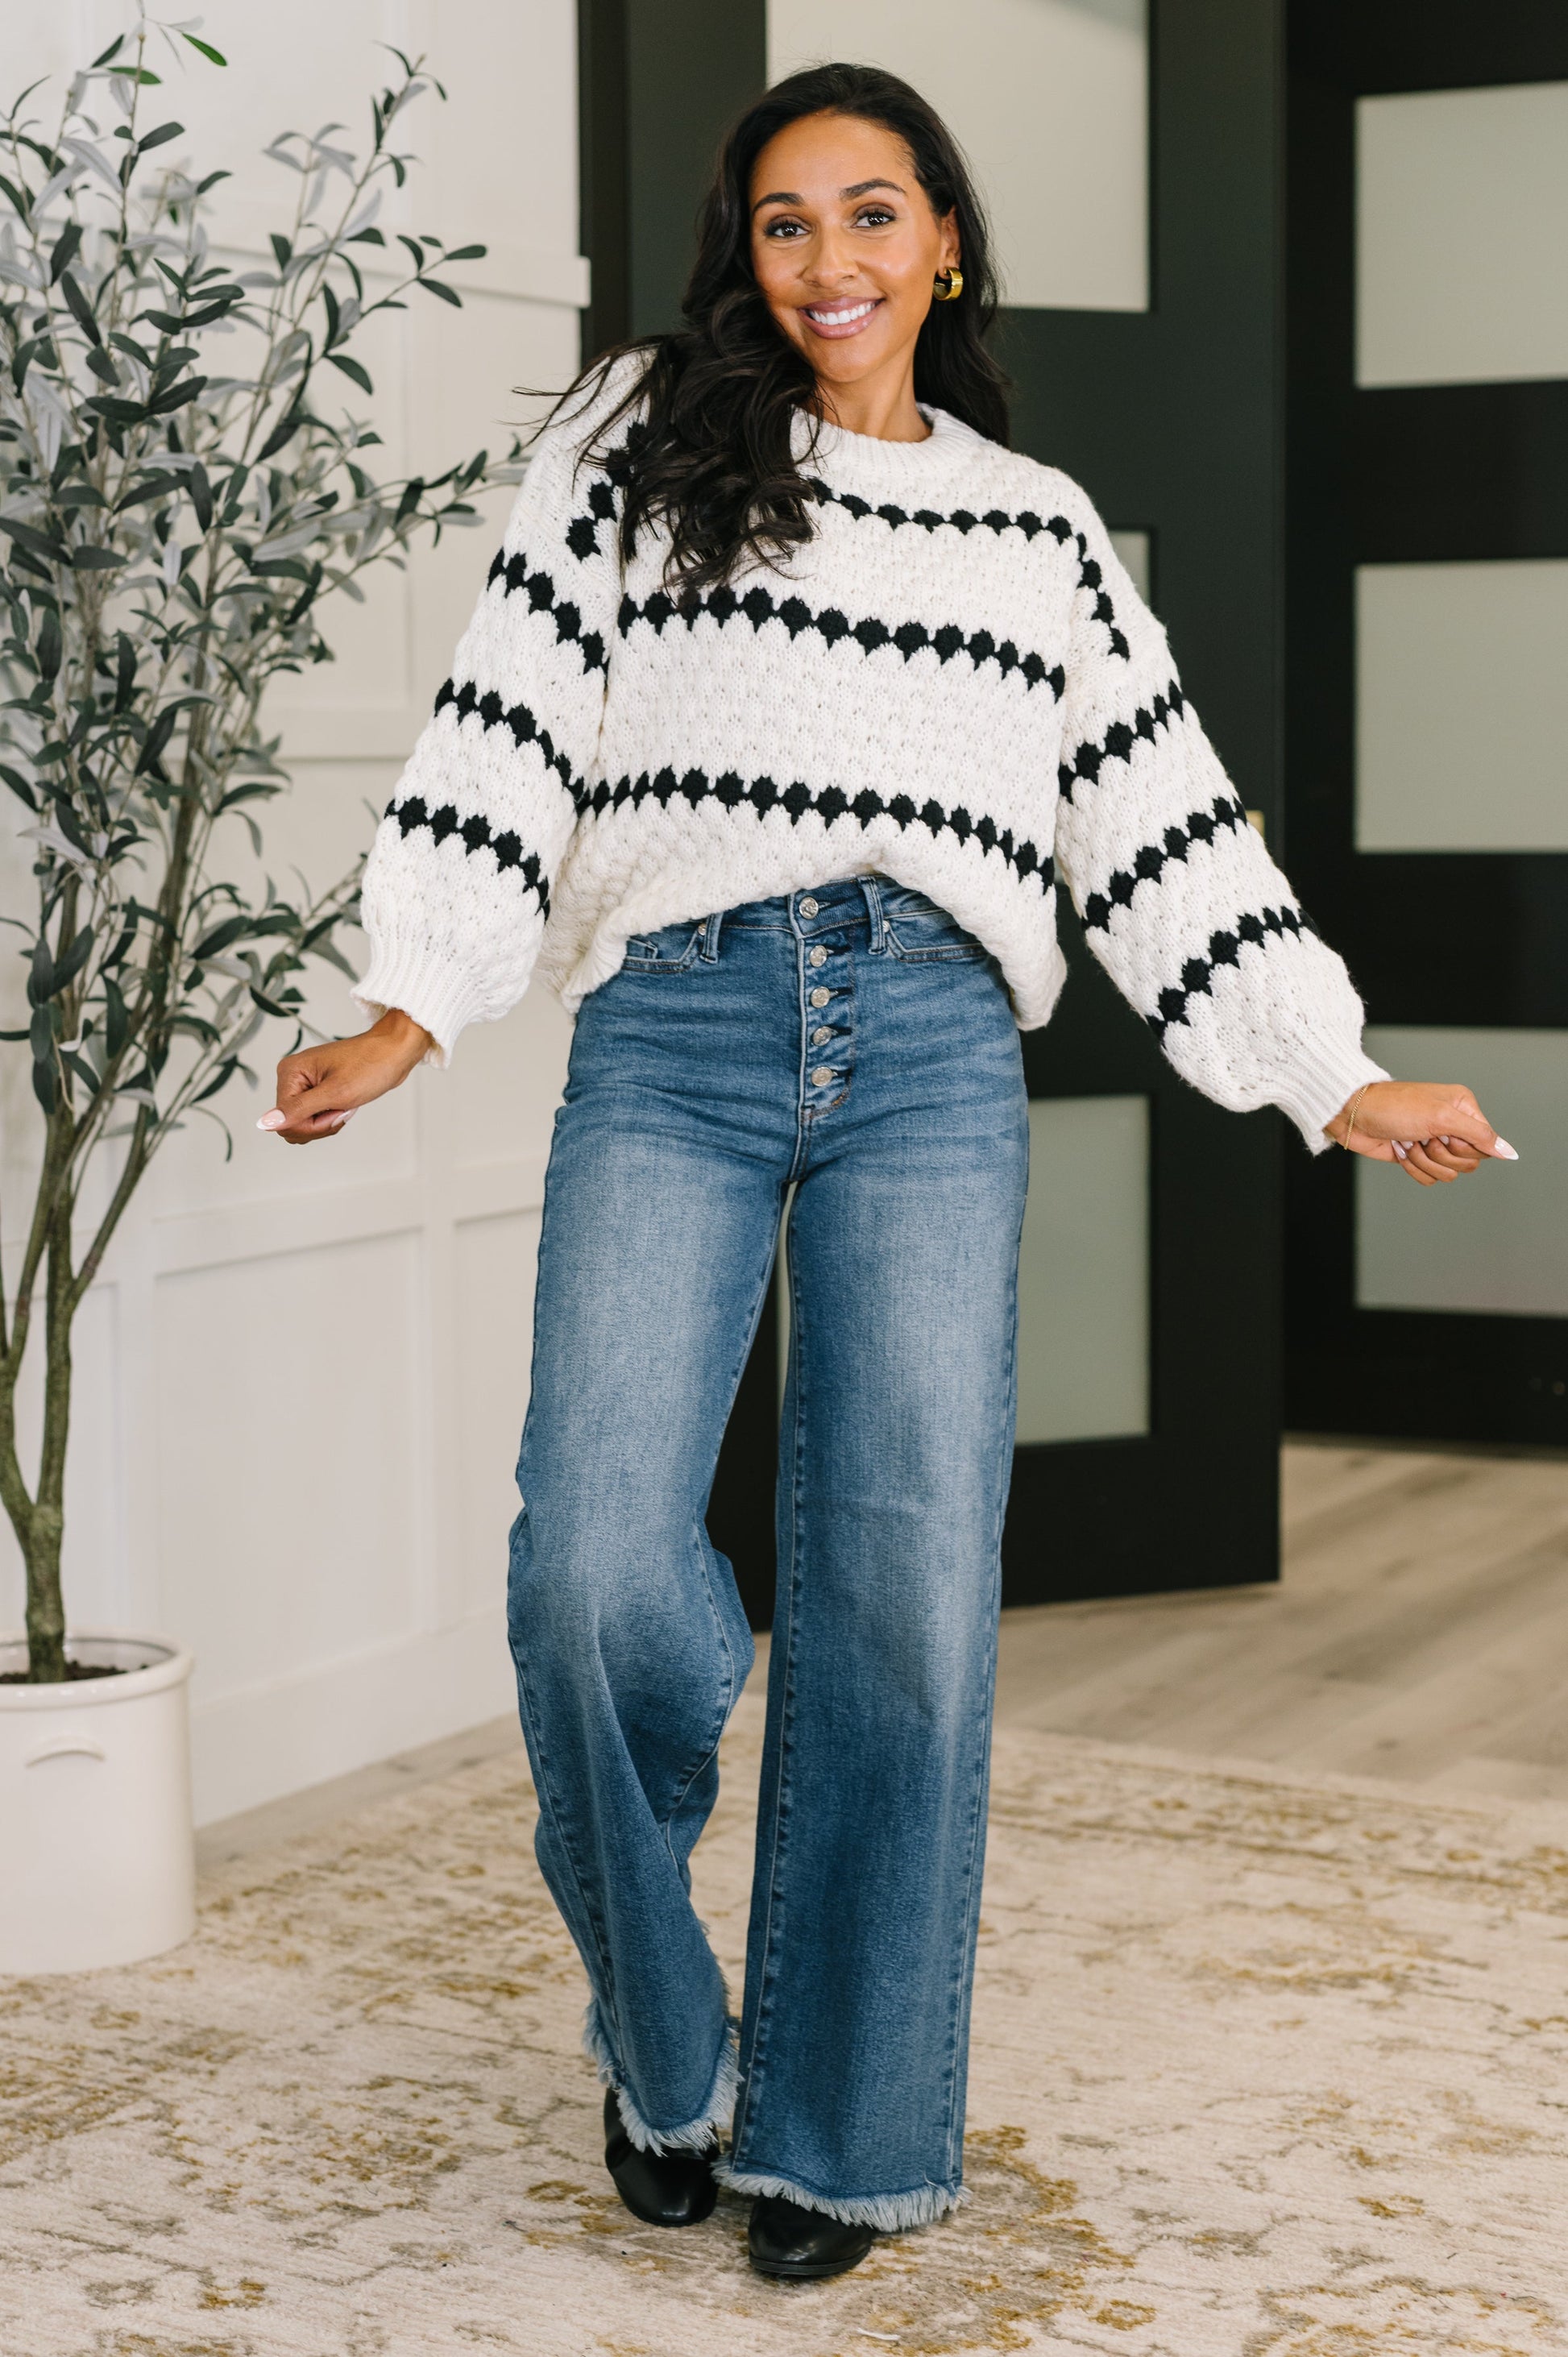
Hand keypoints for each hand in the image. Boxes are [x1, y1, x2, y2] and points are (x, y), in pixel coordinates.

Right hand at [257, 1008, 433, 1144]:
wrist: (394, 1053)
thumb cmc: (371, 1064)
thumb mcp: (335, 1093)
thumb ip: (298, 1110)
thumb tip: (265, 1123)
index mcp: (290, 1073)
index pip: (284, 1119)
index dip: (312, 1123)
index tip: (335, 1110)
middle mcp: (293, 1078)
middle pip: (291, 1124)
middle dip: (319, 1124)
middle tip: (342, 1107)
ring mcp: (306, 1085)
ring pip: (304, 1125)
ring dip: (327, 1122)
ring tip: (345, 1104)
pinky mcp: (318, 1091)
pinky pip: (316, 1118)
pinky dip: (332, 1118)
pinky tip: (345, 1106)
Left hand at [1324, 1080, 1517, 1185]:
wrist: (1354, 1115)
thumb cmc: (1394, 1107)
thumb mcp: (1441, 1117)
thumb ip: (1479, 1135)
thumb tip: (1509, 1152)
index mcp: (1463, 1108)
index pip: (1484, 1144)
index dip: (1465, 1147)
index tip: (1445, 1135)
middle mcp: (1451, 1125)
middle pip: (1468, 1162)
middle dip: (1442, 1155)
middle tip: (1424, 1137)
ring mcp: (1433, 1143)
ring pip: (1447, 1173)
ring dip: (1424, 1161)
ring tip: (1408, 1141)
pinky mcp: (1417, 1157)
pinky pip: (1429, 1179)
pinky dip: (1412, 1167)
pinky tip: (1399, 1150)